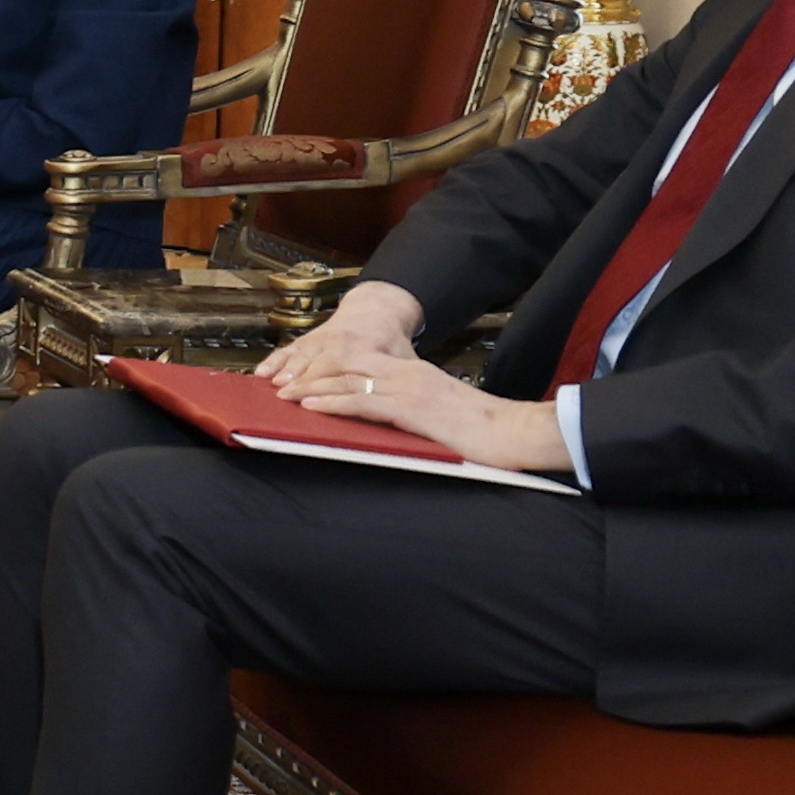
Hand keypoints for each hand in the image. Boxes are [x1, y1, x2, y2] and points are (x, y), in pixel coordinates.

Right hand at [254, 279, 426, 400]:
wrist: (377, 309)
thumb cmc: (391, 341)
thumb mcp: (404, 359)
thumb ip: (399, 379)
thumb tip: (403, 405)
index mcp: (365, 349)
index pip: (344, 373)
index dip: (330, 388)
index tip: (318, 401)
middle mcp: (340, 343)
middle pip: (318, 366)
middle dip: (302, 382)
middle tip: (287, 399)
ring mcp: (322, 340)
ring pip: (301, 357)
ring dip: (287, 371)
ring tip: (275, 385)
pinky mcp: (310, 339)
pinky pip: (289, 349)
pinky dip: (275, 360)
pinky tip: (262, 372)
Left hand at [264, 332, 567, 474]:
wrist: (512, 432)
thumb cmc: (479, 430)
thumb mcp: (437, 412)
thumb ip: (410, 410)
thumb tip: (385, 421)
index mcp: (414, 371)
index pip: (360, 362)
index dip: (327, 367)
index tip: (302, 375)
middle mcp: (408, 373)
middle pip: (347, 365)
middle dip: (311, 373)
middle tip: (282, 383)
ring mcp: (408, 388)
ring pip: (348, 381)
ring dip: (312, 387)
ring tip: (285, 394)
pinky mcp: (410, 408)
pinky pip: (362, 402)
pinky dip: (332, 403)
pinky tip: (311, 406)